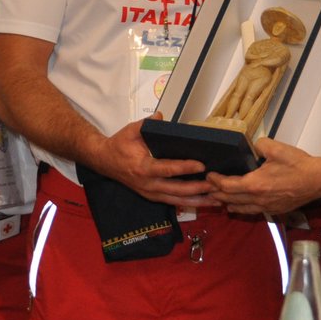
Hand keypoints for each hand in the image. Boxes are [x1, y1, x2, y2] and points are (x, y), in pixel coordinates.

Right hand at [98, 118, 214, 205]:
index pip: (167, 169)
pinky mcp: (153, 196)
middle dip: (198, 189)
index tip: (202, 165)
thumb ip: (146, 124)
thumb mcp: (130, 131)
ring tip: (217, 199)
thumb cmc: (119, 146)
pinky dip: (190, 203)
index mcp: (142, 168)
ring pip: (177, 200)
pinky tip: (204, 201)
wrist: (104, 161)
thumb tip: (161, 116)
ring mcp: (150, 193)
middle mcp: (147, 185)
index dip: (185, 168)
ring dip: (197, 201)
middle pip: (176, 190)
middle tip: (216, 184)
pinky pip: (174, 202)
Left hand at [207, 136, 320, 214]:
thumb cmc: (298, 165)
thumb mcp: (275, 148)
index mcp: (255, 184)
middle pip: (230, 199)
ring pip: (240, 208)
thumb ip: (259, 145)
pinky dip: (241, 209)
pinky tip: (239, 206)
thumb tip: (254, 147)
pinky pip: (253, 211)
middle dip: (217, 193)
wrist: (318, 180)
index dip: (215, 181)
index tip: (210, 175)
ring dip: (227, 203)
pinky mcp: (275, 210)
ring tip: (218, 199)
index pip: (227, 185)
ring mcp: (266, 207)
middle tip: (208, 188)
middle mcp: (258, 199)